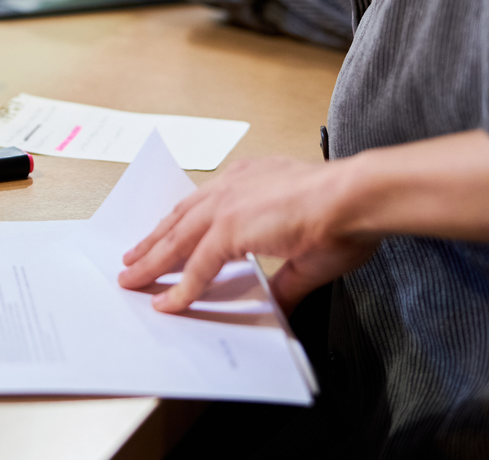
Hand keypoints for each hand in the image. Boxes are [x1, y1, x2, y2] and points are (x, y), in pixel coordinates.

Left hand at [117, 131, 488, 315]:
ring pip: (177, 240)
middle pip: (179, 219)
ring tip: (131, 281)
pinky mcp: (231, 228)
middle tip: (130, 262)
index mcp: (248, 181)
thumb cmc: (346, 215)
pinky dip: (179, 286)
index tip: (160, 239)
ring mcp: (228, 206)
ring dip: (152, 262)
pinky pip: (196, 264)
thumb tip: (279, 308)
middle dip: (153, 243)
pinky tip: (167, 303)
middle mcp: (231, 187)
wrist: (358, 197)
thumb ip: (285, 280)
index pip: (201, 206)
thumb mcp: (307, 251)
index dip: (178, 227)